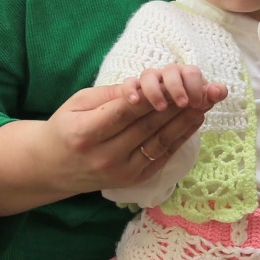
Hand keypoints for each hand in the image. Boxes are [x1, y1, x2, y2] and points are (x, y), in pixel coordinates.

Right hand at [45, 67, 225, 193]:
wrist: (53, 168)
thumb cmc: (66, 128)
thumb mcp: (78, 103)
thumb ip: (111, 95)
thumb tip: (144, 85)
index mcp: (85, 133)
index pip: (125, 112)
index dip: (152, 96)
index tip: (175, 80)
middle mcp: (105, 156)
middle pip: (147, 126)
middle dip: (177, 104)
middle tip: (202, 87)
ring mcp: (121, 171)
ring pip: (159, 141)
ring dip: (186, 120)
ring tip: (206, 101)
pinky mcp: (134, 179)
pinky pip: (162, 156)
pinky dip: (181, 136)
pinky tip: (195, 119)